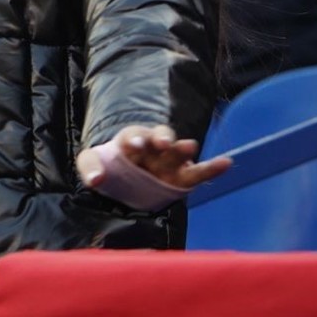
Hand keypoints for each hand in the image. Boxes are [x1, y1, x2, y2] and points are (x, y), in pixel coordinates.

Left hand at [77, 124, 231, 191]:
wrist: (125, 180)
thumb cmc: (111, 167)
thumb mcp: (91, 163)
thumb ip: (89, 166)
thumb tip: (95, 179)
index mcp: (131, 140)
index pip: (132, 136)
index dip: (134, 139)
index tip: (135, 144)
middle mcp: (153, 146)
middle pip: (159, 138)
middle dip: (162, 139)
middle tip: (163, 143)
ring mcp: (170, 161)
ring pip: (179, 153)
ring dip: (183, 150)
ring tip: (190, 147)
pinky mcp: (183, 177)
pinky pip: (200, 172)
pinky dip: (213, 168)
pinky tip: (226, 163)